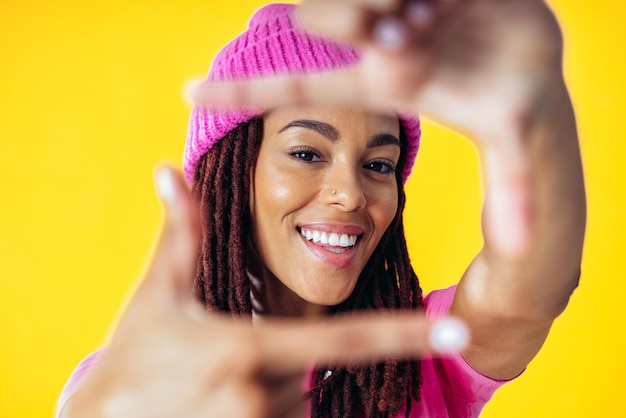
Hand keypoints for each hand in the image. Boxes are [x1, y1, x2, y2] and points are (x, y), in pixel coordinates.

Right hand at [62, 166, 467, 417]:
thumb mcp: (160, 293)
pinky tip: (217, 406)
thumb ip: (182, 233)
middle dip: (280, 365)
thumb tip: (169, 170)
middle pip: (307, 376)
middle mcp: (258, 395)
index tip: (458, 333)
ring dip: (269, 392)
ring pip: (294, 407)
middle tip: (224, 362)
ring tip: (214, 389)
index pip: (344, 341)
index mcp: (248, 347)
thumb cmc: (134, 355)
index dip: (404, 335)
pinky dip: (263, 412)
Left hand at [191, 0, 566, 258]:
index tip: (188, 93)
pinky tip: (451, 3)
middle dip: (360, 18)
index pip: (299, 90)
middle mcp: (379, 48)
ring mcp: (395, 11)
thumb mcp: (512, 142)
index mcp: (382, 87)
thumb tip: (523, 247)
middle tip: (415, 34)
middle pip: (327, 18)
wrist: (538, 57)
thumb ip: (514, 190)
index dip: (244, 92)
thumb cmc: (512, 102)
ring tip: (439, 18)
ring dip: (394, 4)